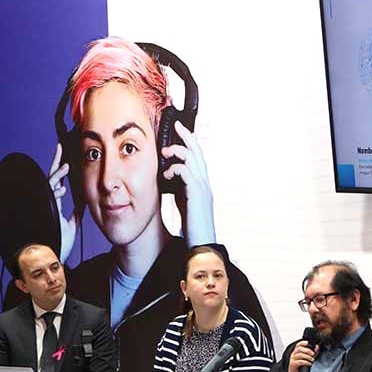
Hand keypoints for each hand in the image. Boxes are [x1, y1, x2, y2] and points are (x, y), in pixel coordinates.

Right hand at [48, 143, 76, 259]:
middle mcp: (49, 203)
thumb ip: (76, 212)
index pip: (57, 182)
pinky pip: (49, 196)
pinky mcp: (46, 211)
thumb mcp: (72, 225)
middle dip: (56, 162)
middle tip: (60, 147)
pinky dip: (55, 188)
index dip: (61, 170)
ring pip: (49, 184)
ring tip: (66, 166)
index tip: (67, 159)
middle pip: (51, 177)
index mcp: (54, 204)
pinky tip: (63, 186)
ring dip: (58, 174)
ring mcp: (46, 206)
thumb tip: (84, 202)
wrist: (53, 259)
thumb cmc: (60, 245)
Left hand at [162, 120, 215, 245]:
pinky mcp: (197, 194)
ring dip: (178, 152)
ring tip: (166, 152)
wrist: (202, 244)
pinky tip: (167, 174)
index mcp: (203, 185)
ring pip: (193, 159)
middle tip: (177, 126)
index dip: (191, 143)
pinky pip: (186, 172)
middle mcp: (206, 184)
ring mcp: (203, 188)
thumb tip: (171, 179)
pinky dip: (175, 169)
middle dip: (187, 137)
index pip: (199, 158)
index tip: (181, 132)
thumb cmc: (193, 227)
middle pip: (199, 153)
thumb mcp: (186, 203)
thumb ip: (181, 189)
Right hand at [287, 340, 317, 371]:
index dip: (302, 343)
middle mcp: (294, 354)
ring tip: (312, 360)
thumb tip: (317, 347)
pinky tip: (309, 363)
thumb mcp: (306, 359)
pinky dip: (306, 362)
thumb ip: (311, 353)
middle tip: (313, 354)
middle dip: (307, 350)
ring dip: (308, 357)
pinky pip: (299, 362)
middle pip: (299, 349)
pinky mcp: (293, 365)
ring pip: (300, 355)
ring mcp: (293, 359)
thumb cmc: (300, 366)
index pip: (298, 345)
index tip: (307, 343)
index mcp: (296, 352)